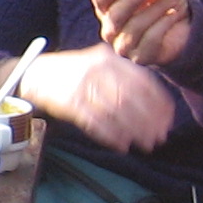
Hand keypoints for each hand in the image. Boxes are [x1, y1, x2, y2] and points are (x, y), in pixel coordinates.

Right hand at [18, 46, 178, 151]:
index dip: (158, 102)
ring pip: (116, 112)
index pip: (143, 80)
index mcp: (109, 58)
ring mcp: (83, 86)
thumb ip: (124, 75)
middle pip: (132, 98)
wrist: (34, 74)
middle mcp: (98, 69)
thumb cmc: (73, 72)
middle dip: (149, 121)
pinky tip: (122, 145)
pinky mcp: (70, 102)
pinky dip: (111, 136)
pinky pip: (96, 123)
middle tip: (159, 137)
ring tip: (144, 144)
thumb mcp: (100, 63)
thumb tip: (155, 104)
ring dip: (133, 131)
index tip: (168, 119)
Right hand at [90, 0, 193, 68]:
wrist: (178, 26)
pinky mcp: (141, 57)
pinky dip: (164, 24)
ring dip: (155, 9)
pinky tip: (174, 13)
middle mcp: (110, 28)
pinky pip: (150, 40)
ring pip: (134, 28)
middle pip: (114, 15)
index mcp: (108, 7)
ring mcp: (123, 46)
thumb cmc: (161, 0)